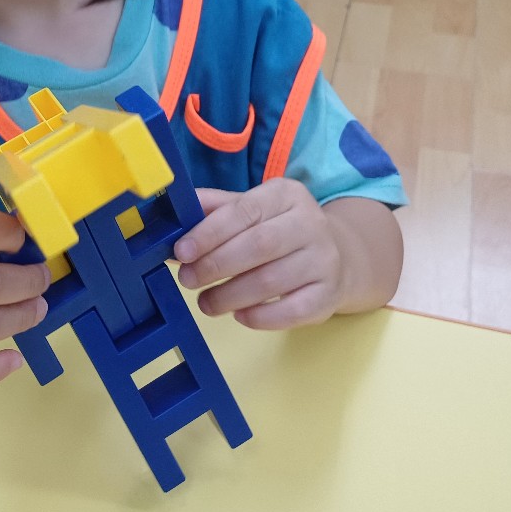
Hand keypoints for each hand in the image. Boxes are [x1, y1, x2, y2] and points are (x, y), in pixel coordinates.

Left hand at [173, 181, 344, 330]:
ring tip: (206, 303)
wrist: (337, 256)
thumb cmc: (278, 231)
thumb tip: (173, 216)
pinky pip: (292, 311)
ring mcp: (324, 260)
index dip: (209, 233)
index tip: (181, 252)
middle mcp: (311, 223)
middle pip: (259, 245)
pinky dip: (260, 317)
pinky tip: (239, 315)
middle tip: (187, 280)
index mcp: (286, 194)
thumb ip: (214, 209)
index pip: (244, 210)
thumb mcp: (251, 209)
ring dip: (231, 295)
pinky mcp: (329, 294)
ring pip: (272, 281)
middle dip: (215, 265)